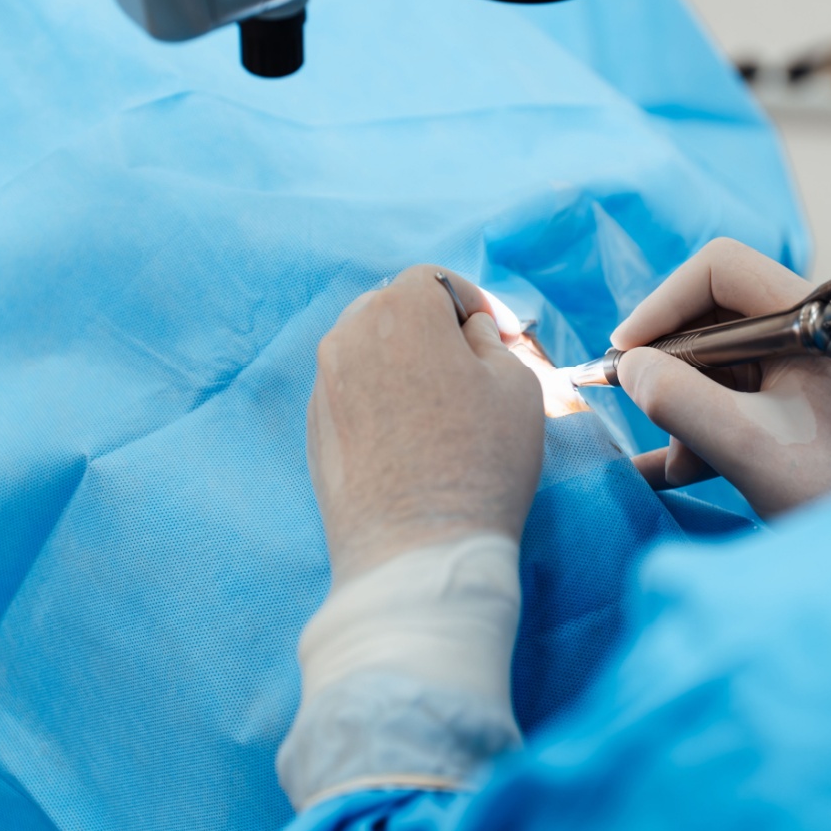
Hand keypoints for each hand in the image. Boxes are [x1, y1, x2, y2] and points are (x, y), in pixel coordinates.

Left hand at [308, 267, 544, 585]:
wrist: (417, 550)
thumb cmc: (479, 461)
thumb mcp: (516, 385)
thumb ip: (490, 341)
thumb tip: (468, 333)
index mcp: (399, 312)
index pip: (435, 280)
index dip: (475, 301)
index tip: (502, 333)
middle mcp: (347, 336)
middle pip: (392, 307)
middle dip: (434, 324)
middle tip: (473, 362)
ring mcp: (323, 385)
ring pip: (367, 348)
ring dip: (403, 359)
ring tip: (442, 399)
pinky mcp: (314, 430)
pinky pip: (351, 390)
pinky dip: (380, 395)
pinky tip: (411, 434)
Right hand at [613, 239, 830, 516]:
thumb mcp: (745, 445)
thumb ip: (676, 399)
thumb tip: (629, 368)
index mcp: (812, 317)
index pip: (720, 270)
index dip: (662, 304)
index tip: (626, 354)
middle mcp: (814, 332)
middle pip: (716, 318)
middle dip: (672, 365)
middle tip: (635, 402)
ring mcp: (813, 372)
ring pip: (723, 364)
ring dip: (687, 406)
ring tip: (678, 461)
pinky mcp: (810, 411)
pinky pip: (742, 400)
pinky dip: (706, 427)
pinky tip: (672, 469)